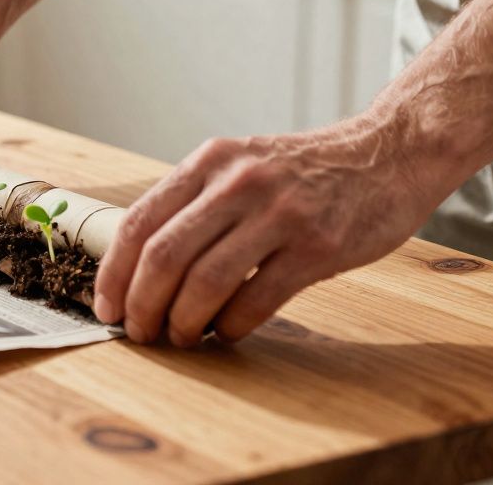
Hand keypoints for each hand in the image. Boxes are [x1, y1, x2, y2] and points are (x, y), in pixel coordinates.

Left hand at [92, 114, 447, 345]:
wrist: (387, 153)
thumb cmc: (303, 171)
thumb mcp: (240, 165)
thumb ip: (194, 203)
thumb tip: (138, 267)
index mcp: (209, 161)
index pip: (138, 222)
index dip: (113, 273)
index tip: (105, 307)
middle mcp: (238, 182)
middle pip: (164, 256)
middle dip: (142, 305)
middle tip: (139, 333)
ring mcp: (279, 213)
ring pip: (206, 282)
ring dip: (182, 322)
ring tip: (179, 338)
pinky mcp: (317, 247)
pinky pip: (257, 300)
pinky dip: (231, 326)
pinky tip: (225, 332)